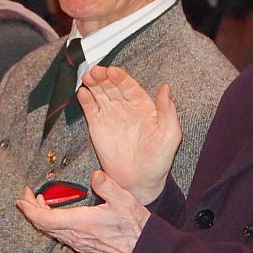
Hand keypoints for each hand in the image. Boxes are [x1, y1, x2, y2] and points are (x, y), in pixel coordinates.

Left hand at [14, 169, 148, 252]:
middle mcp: (75, 236)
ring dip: (41, 216)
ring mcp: (79, 243)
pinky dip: (52, 223)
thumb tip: (94, 175)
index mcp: (80, 223)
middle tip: (25, 195)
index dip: (29, 210)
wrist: (143, 252)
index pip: (44, 219)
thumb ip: (107, 185)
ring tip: (38, 201)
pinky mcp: (84, 245)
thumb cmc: (135, 226)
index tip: (20, 198)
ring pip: (51, 231)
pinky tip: (57, 215)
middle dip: (31, 210)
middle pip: (43, 225)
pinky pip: (60, 235)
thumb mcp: (124, 200)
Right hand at [77, 66, 180, 203]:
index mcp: (143, 105)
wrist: (140, 181)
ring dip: (93, 83)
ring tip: (87, 77)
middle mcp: (125, 107)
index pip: (129, 86)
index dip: (120, 77)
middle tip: (96, 71)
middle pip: (112, 86)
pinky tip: (82, 93)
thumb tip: (166, 87)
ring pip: (99, 93)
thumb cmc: (158, 159)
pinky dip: (85, 99)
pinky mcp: (97, 126)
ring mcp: (110, 115)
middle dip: (103, 77)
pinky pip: (90, 108)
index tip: (112, 71)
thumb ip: (167, 111)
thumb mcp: (170, 134)